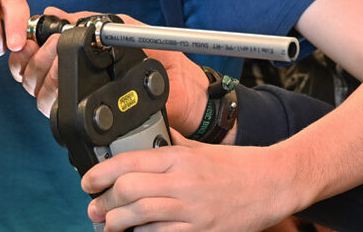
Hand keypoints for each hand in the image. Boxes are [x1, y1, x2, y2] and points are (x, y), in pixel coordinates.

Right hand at [11, 11, 211, 130]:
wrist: (187, 93)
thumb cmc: (165, 61)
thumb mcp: (129, 30)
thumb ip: (93, 21)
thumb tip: (56, 13)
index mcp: (82, 58)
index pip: (38, 54)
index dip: (29, 49)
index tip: (31, 42)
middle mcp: (76, 80)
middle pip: (31, 74)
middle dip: (36, 61)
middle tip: (52, 51)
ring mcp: (81, 101)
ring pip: (39, 95)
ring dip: (44, 79)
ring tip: (62, 67)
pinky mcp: (90, 120)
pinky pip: (60, 114)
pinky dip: (56, 100)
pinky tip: (67, 89)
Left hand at [83, 132, 304, 231]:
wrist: (273, 183)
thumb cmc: (239, 166)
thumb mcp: (202, 149)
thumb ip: (173, 144)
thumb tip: (148, 139)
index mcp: (180, 157)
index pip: (128, 161)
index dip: (100, 173)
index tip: (88, 181)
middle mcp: (182, 181)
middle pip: (127, 190)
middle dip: (103, 201)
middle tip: (94, 206)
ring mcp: (191, 209)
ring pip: (137, 216)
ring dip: (115, 222)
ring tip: (108, 223)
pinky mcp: (200, 231)